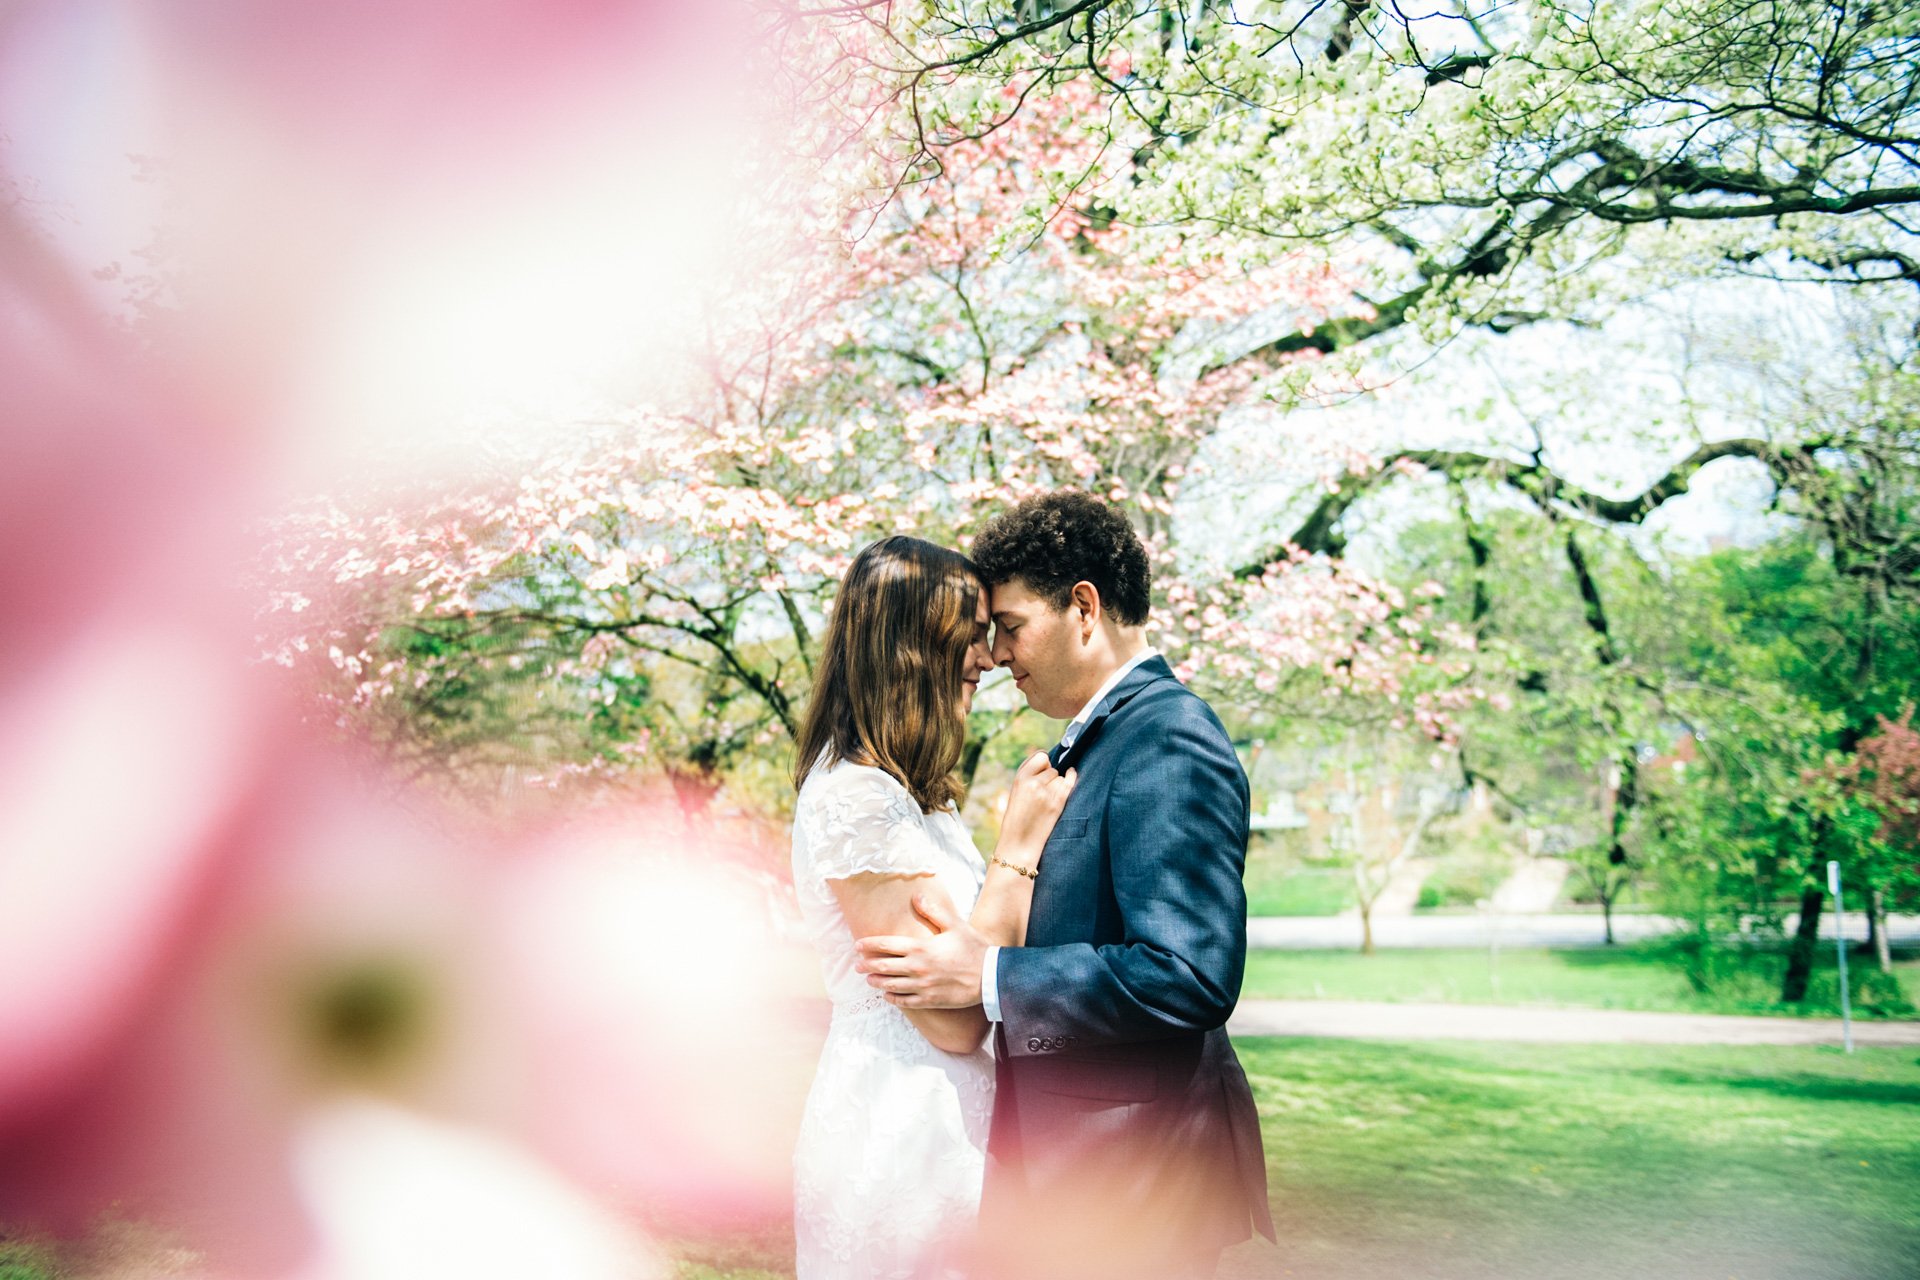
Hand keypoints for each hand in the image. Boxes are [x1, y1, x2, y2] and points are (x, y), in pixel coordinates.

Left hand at [854, 892, 987, 1008]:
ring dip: (876, 982)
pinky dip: (892, 998)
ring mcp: (922, 986)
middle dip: (867, 965)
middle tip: (857, 965)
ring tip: (868, 980)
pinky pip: (905, 1001)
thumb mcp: (955, 925)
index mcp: (920, 947)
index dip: (869, 945)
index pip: (886, 945)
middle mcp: (917, 968)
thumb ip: (933, 911)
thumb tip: (916, 896)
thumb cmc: (974, 948)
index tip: (858, 945)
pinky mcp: (930, 1000)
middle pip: (883, 967)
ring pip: (890, 985)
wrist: (991, 976)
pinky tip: (887, 996)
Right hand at [998, 751, 1075, 861]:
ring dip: (1057, 784)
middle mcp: (1033, 783)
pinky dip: (1071, 778)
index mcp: (1020, 778)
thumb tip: (1048, 761)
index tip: (1043, 769)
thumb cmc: (1017, 819)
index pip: (1040, 756)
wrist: (1019, 843)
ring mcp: (1046, 793)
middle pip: (1052, 768)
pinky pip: (1069, 782)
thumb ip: (1028, 776)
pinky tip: (1071, 774)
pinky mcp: (1057, 803)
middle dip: (1049, 776)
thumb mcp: (1016, 792)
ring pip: (1060, 777)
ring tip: (1047, 799)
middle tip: (1042, 791)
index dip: (1043, 763)